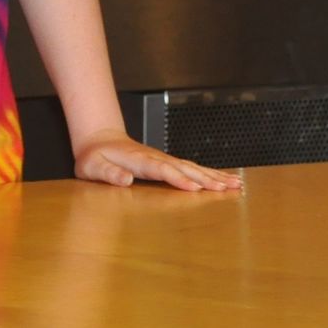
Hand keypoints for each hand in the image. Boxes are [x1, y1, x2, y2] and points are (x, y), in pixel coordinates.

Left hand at [71, 130, 241, 191]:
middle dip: (206, 178)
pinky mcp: (168, 162)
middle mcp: (156, 158)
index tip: (195, 188)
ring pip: (193, 167)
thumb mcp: (92, 167)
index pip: (162, 170)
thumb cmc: (94, 157)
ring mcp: (164, 159)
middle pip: (185, 168)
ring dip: (214, 176)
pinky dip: (210, 173)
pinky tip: (224, 179)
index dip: (179, 179)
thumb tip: (125, 178)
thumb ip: (108, 173)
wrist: (100, 139)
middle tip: (227, 188)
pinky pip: (192, 167)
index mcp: (139, 161)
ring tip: (235, 184)